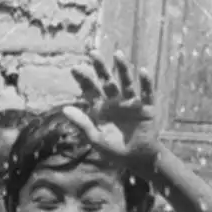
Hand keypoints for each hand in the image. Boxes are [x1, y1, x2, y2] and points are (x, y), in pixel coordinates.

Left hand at [63, 54, 159, 168]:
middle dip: (100, 68)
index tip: (74, 68)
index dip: (83, 79)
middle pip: (107, 81)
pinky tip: (142, 71)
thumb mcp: (95, 138)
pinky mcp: (146, 108)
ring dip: (123, 69)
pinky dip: (146, 82)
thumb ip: (82, 123)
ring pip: (126, 82)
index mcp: (101, 108)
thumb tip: (65, 109)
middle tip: (93, 53)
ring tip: (118, 54)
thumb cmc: (113, 150)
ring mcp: (131, 103)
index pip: (90, 90)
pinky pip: (146, 93)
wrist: (135, 159)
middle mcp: (115, 101)